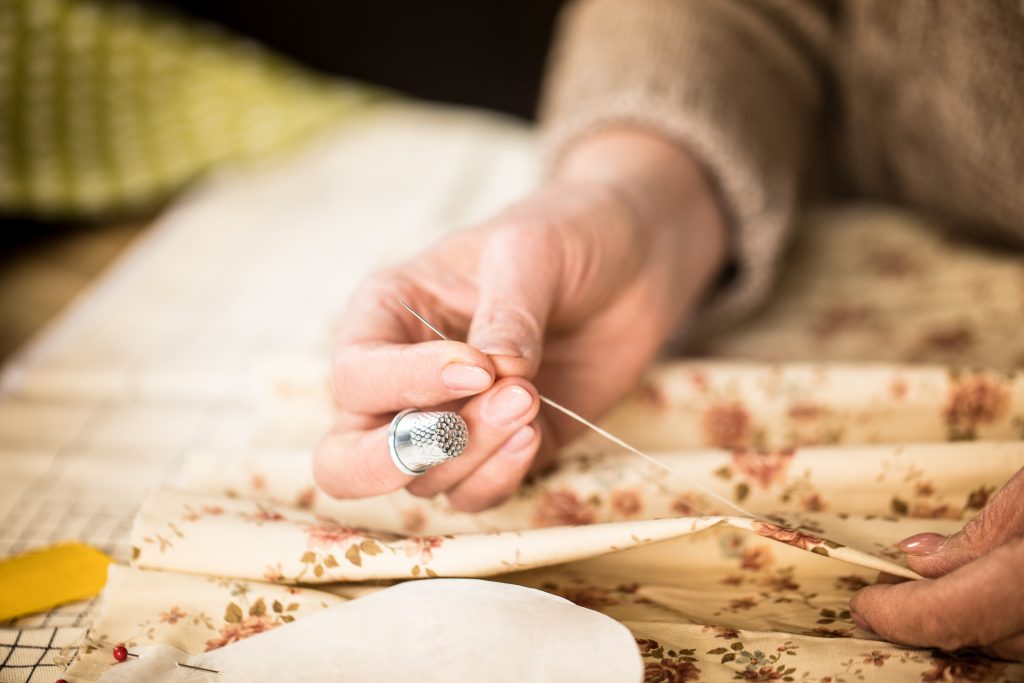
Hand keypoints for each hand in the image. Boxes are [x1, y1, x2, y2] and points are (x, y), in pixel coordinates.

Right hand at [314, 130, 726, 510]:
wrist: (632, 258)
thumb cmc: (566, 233)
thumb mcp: (531, 252)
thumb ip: (507, 314)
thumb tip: (493, 375)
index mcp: (388, 316)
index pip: (357, 376)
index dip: (406, 383)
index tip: (480, 367)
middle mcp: (405, 379)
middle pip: (347, 457)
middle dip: (389, 461)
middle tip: (454, 433)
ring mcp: (453, 421)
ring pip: (425, 480)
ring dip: (474, 455)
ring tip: (529, 399)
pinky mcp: (503, 450)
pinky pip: (479, 492)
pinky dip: (502, 476)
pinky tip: (535, 430)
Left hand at [850, 468, 1023, 659]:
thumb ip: (980, 538)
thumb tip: (919, 560)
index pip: (949, 615)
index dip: (897, 615)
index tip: (865, 604)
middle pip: (976, 635)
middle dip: (922, 621)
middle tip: (880, 603)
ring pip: (1007, 645)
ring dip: (961, 623)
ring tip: (917, 599)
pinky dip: (998, 622)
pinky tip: (975, 597)